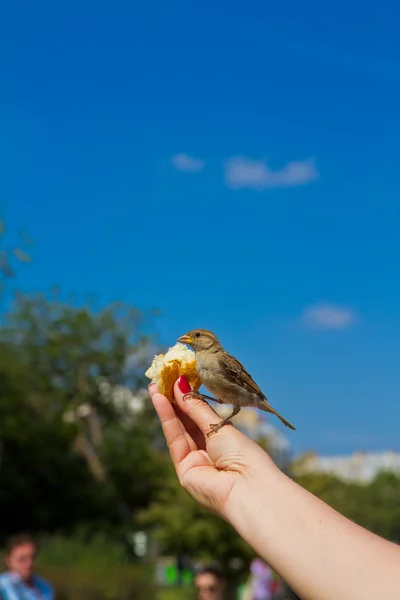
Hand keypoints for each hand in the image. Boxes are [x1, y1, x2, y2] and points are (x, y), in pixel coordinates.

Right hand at [149, 375, 273, 520]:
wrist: (247, 487)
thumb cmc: (243, 454)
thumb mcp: (219, 426)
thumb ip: (197, 407)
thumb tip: (180, 384)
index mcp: (224, 441)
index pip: (202, 417)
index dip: (189, 398)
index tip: (178, 379)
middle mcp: (209, 452)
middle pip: (187, 423)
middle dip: (174, 400)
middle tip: (162, 379)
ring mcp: (195, 462)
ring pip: (178, 429)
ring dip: (166, 407)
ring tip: (156, 385)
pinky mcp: (183, 470)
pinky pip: (174, 439)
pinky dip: (167, 418)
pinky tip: (162, 400)